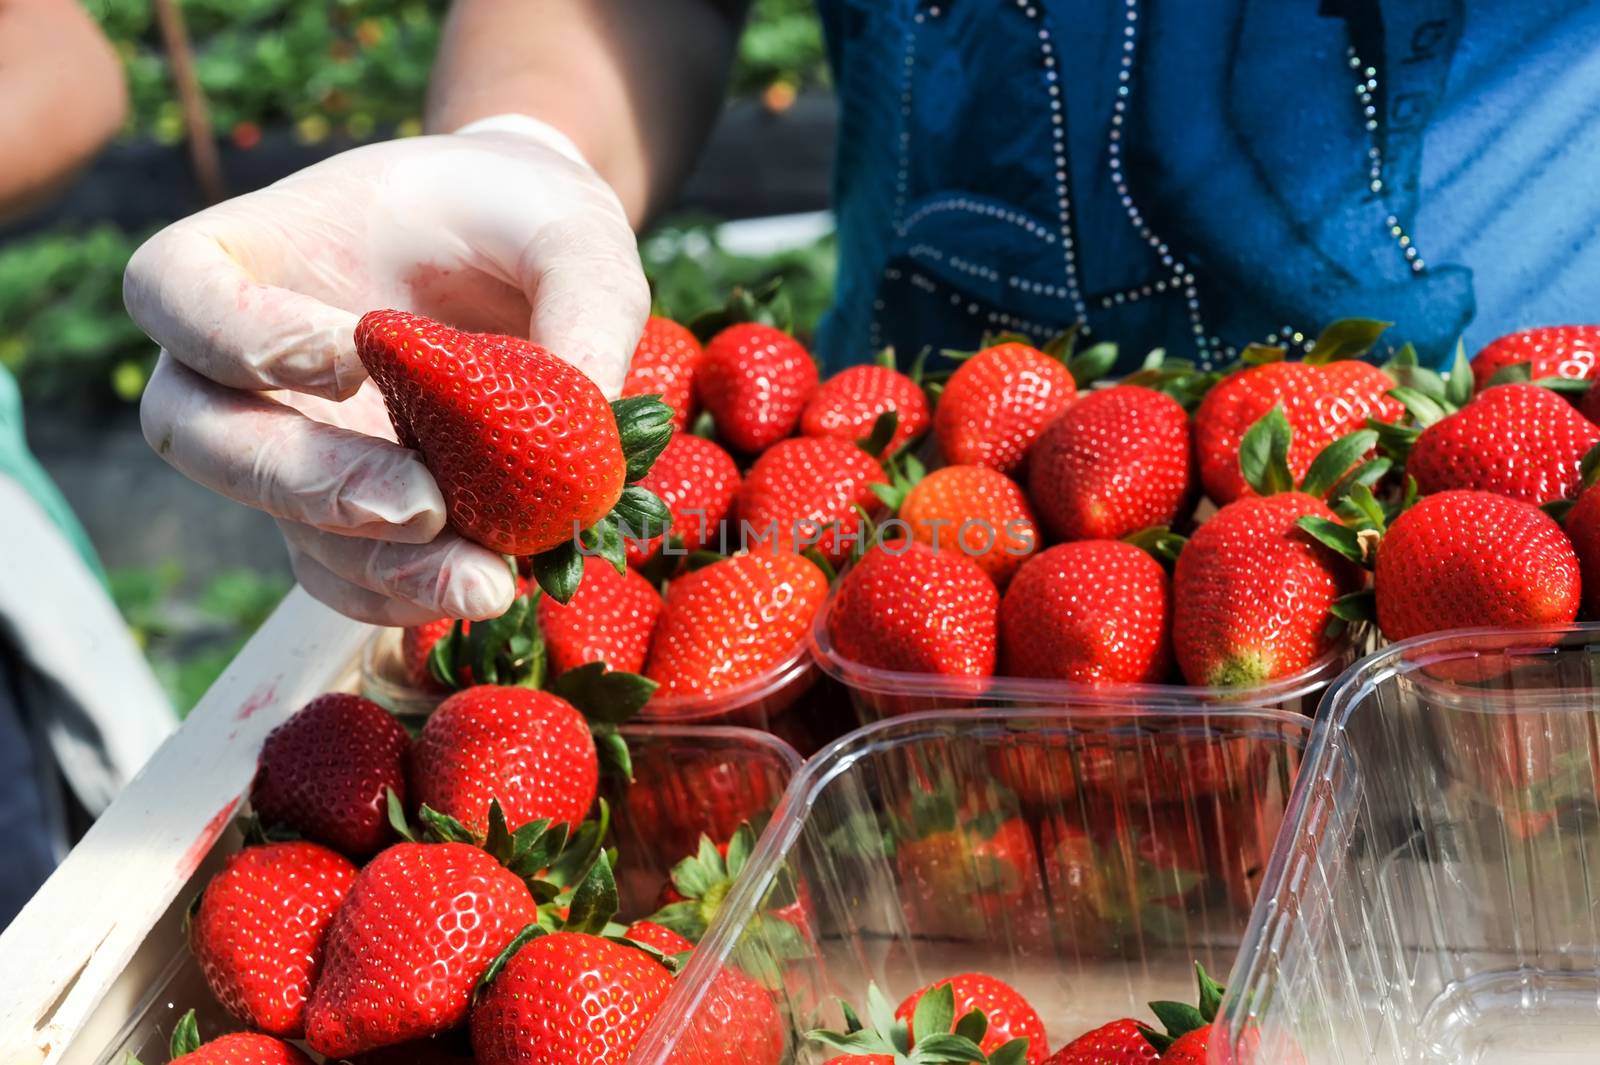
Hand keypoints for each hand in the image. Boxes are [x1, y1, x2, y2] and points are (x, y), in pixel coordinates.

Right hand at [126, 117, 649, 624]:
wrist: (534, 262)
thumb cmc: (525, 221)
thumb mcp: (575, 234)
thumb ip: (584, 303)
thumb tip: (593, 424)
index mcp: (255, 253)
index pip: (175, 291)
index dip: (238, 334)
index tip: (355, 353)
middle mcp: (245, 361)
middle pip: (200, 434)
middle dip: (305, 481)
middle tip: (422, 505)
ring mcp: (292, 444)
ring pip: (280, 525)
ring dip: (374, 564)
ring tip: (484, 582)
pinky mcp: (343, 513)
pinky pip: (341, 576)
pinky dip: (403, 594)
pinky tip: (479, 590)